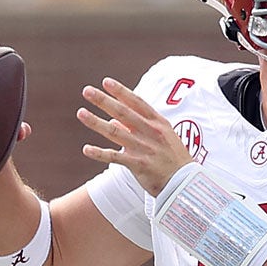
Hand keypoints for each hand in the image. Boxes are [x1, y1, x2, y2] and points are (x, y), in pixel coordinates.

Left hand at [77, 77, 191, 194]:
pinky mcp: (138, 165)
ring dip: (96, 122)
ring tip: (81, 113)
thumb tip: (114, 118)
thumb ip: (138, 127)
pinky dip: (100, 153)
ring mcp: (144, 148)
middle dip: (104, 100)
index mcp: (158, 123)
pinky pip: (115, 157)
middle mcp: (151, 133)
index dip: (121, 91)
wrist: (186, 183)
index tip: (106, 82)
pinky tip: (86, 149)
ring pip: (115, 132)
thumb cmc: (173, 158)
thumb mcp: (162, 137)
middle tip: (87, 91)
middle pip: (123, 113)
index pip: (137, 103)